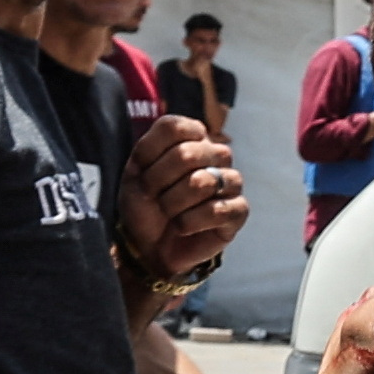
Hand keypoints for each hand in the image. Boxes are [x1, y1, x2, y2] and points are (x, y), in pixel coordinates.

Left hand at [120, 118, 243, 287]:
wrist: (150, 245)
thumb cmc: (146, 203)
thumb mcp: (135, 172)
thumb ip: (149, 149)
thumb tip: (178, 148)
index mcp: (192, 138)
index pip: (174, 128)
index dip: (149, 153)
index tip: (142, 172)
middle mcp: (217, 154)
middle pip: (186, 155)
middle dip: (158, 182)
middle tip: (153, 197)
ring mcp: (231, 182)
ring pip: (201, 183)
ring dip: (172, 204)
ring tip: (169, 213)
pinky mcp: (239, 210)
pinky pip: (216, 210)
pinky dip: (189, 223)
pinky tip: (182, 227)